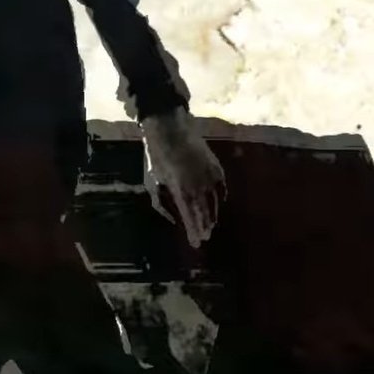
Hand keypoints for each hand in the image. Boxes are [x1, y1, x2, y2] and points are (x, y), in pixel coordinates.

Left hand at [141, 109, 226, 248]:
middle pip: (204, 213)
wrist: (170, 130)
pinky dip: (220, 198)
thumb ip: (161, 204)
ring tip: (211, 226)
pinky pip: (222, 188)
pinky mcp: (217, 168)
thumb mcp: (151, 182)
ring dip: (212, 216)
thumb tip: (174, 219)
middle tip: (204, 239)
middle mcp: (198, 187)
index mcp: (181, 192)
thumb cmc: (156, 157)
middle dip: (204, 227)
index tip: (196, 243)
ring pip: (214, 203)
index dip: (194, 232)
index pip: (190, 218)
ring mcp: (210, 178)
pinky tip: (219, 205)